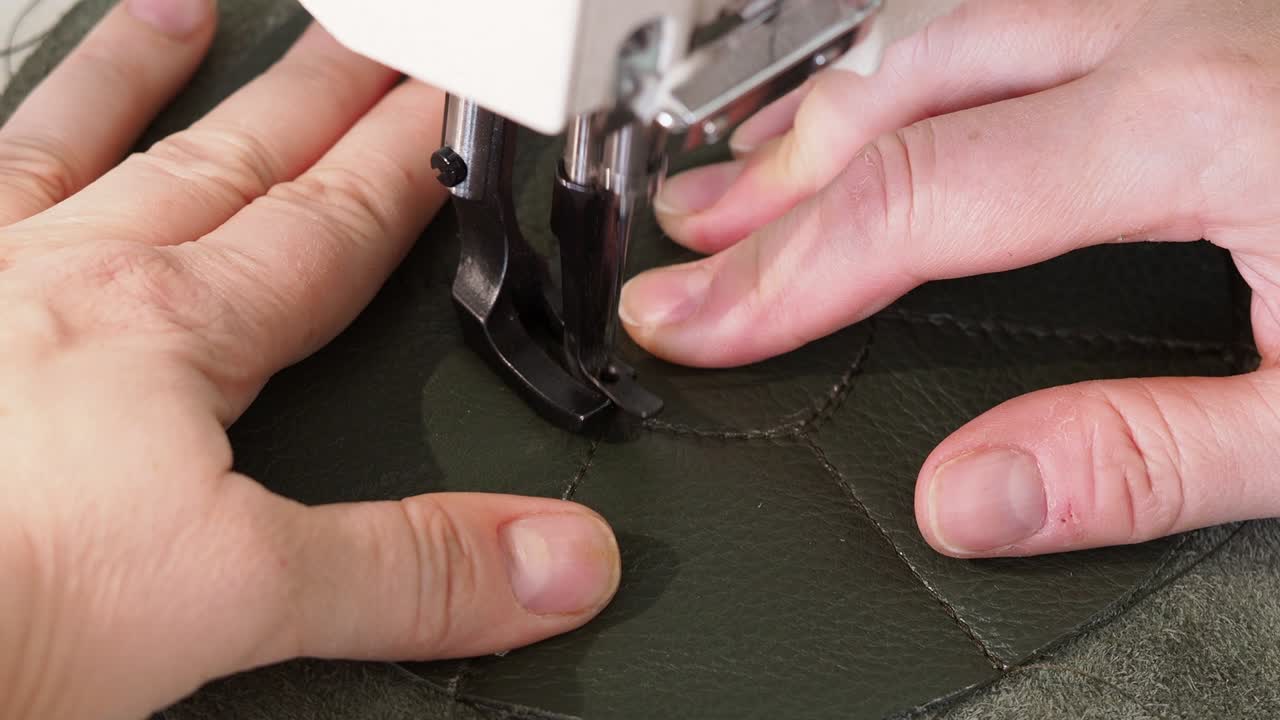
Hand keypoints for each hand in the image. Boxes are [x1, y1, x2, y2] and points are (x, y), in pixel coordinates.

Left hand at [0, 2, 618, 717]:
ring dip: (137, 76)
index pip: (328, 224)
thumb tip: (558, 560)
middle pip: (228, 163)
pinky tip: (6, 127)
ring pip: (73, 146)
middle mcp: (64, 282)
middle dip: (314, 97)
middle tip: (368, 39)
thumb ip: (408, 572)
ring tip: (180, 14)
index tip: (451, 105)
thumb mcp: (237, 600)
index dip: (403, 160)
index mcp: (170, 331)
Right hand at [620, 0, 1279, 557]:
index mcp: (1197, 122)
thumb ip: (1146, 459)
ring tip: (736, 182)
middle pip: (898, 98)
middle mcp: (1174, 31)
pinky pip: (1005, 19)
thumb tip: (967, 499)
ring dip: (819, 118)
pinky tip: (876, 105)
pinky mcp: (1203, 14)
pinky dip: (907, 73)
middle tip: (682, 263)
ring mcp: (1184, 5)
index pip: (916, 196)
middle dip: (770, 194)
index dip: (782, 274)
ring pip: (937, 33)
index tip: (693, 327)